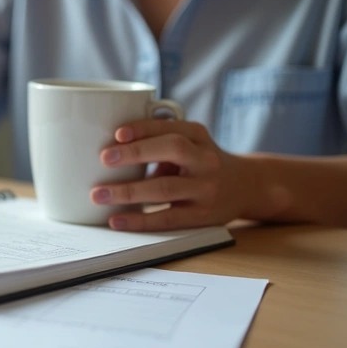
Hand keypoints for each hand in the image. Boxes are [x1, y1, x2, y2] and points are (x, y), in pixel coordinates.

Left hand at [88, 120, 273, 230]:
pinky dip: (140, 220)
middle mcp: (206, 159)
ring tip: (99, 194)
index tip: (117, 133)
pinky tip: (117, 219)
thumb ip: (159, 139)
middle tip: (104, 158)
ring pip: (166, 188)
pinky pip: (168, 218)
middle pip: (173, 150)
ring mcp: (206, 189)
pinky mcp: (203, 216)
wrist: (247, 186)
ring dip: (129, 192)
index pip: (170, 127)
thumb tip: (107, 145)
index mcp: (198, 135)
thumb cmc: (200, 160)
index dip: (143, 128)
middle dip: (136, 153)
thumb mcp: (190, 141)